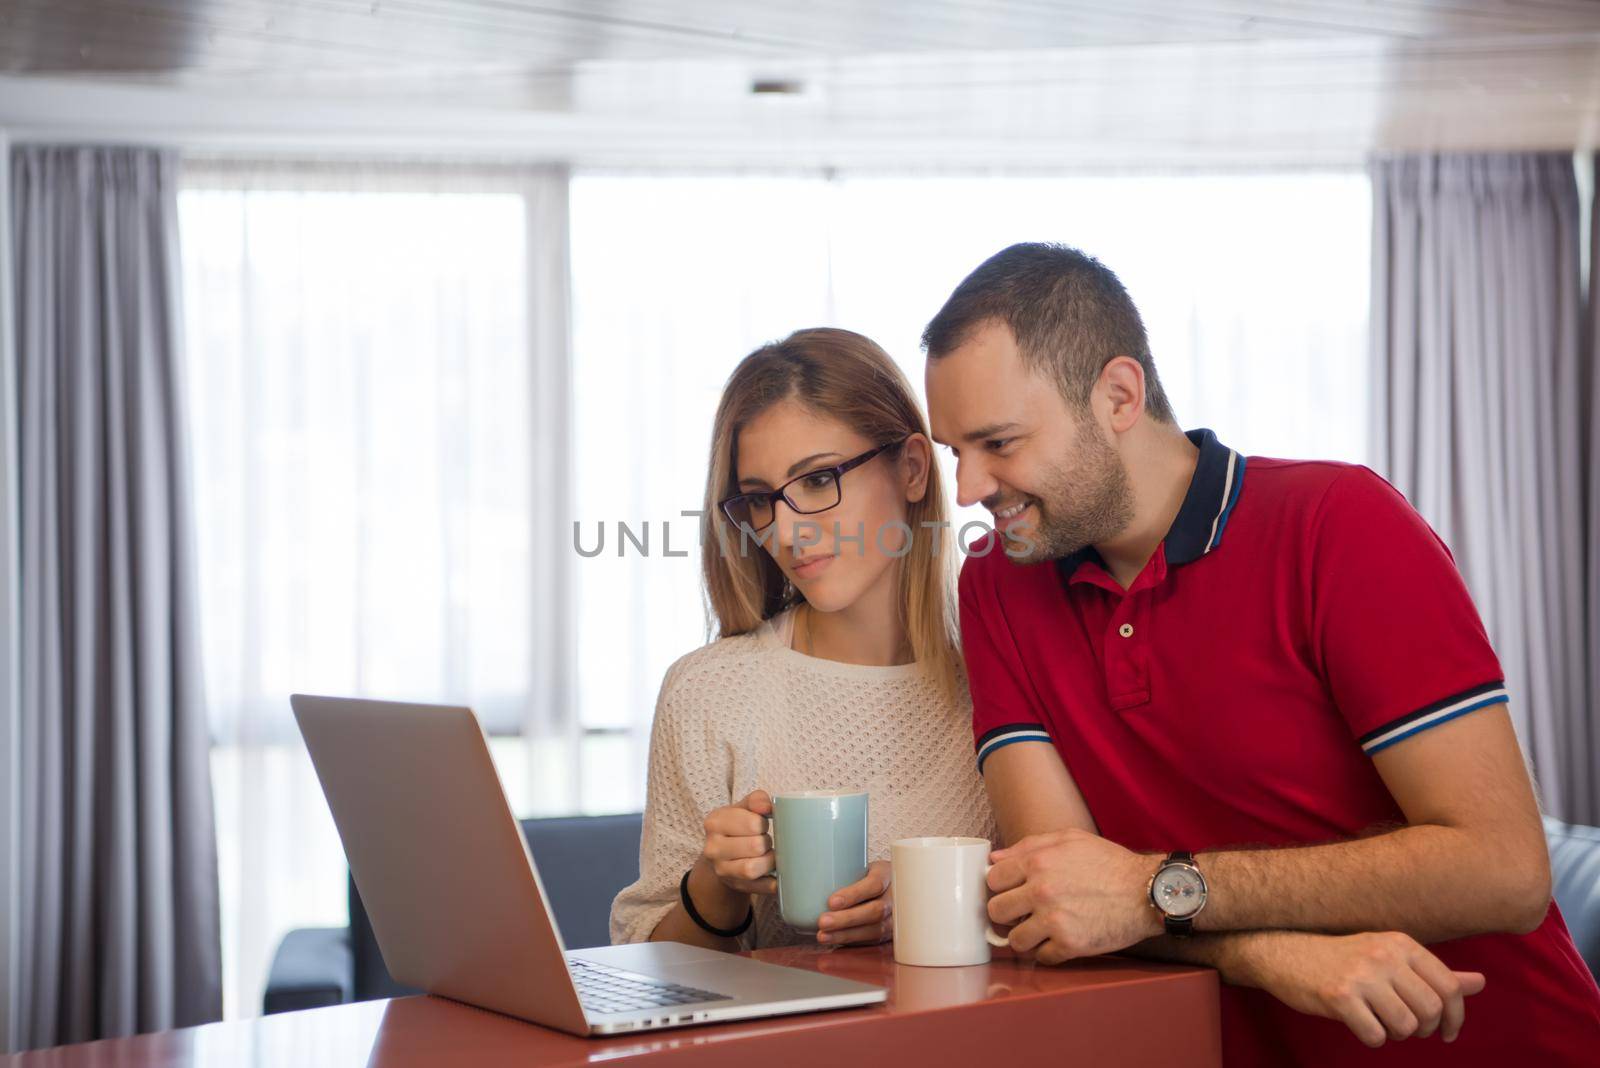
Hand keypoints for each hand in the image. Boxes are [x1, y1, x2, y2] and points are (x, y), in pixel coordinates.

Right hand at [702, 790, 776, 896]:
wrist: (721, 855)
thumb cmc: (736, 827)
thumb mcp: (742, 808)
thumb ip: (756, 800)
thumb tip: (768, 806)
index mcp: (714, 823)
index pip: (752, 823)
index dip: (763, 824)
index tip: (760, 825)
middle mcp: (712, 848)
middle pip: (756, 846)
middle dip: (767, 842)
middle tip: (764, 841)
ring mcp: (721, 870)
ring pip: (753, 869)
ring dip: (769, 861)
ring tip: (769, 855)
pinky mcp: (734, 886)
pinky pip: (759, 887)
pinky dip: (772, 882)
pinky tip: (774, 874)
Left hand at [817, 861, 892, 945]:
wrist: (893, 887)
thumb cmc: (870, 875)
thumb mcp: (864, 865)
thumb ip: (844, 870)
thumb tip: (804, 872)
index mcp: (887, 875)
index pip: (874, 884)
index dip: (854, 894)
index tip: (831, 901)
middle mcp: (895, 898)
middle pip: (874, 911)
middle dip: (846, 919)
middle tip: (823, 922)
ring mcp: (895, 919)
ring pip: (873, 930)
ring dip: (845, 935)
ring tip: (823, 936)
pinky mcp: (888, 934)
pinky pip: (871, 941)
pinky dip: (851, 942)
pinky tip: (834, 942)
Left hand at [986, 829, 1160, 962]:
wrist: (1148, 891)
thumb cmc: (1110, 863)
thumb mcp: (1071, 840)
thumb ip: (1030, 845)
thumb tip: (995, 858)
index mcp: (1038, 862)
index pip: (992, 879)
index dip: (1000, 886)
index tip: (1011, 892)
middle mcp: (1041, 890)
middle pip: (996, 910)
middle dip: (1007, 913)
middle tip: (1022, 913)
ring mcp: (1054, 919)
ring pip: (1014, 940)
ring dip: (1025, 938)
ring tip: (1040, 931)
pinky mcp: (1070, 944)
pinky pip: (1041, 957)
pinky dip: (1048, 953)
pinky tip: (1060, 941)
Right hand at [1241, 931, 1485, 1047]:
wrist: (1282, 951)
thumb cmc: (1342, 958)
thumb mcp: (1389, 957)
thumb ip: (1433, 973)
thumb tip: (1480, 983)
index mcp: (1400, 943)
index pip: (1448, 987)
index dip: (1455, 1017)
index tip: (1446, 1033)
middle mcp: (1383, 955)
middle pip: (1430, 1010)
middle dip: (1423, 1029)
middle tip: (1407, 1029)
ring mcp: (1361, 975)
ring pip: (1405, 1026)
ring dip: (1397, 1035)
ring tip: (1381, 1023)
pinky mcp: (1339, 996)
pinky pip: (1375, 1035)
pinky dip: (1372, 1039)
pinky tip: (1361, 1025)